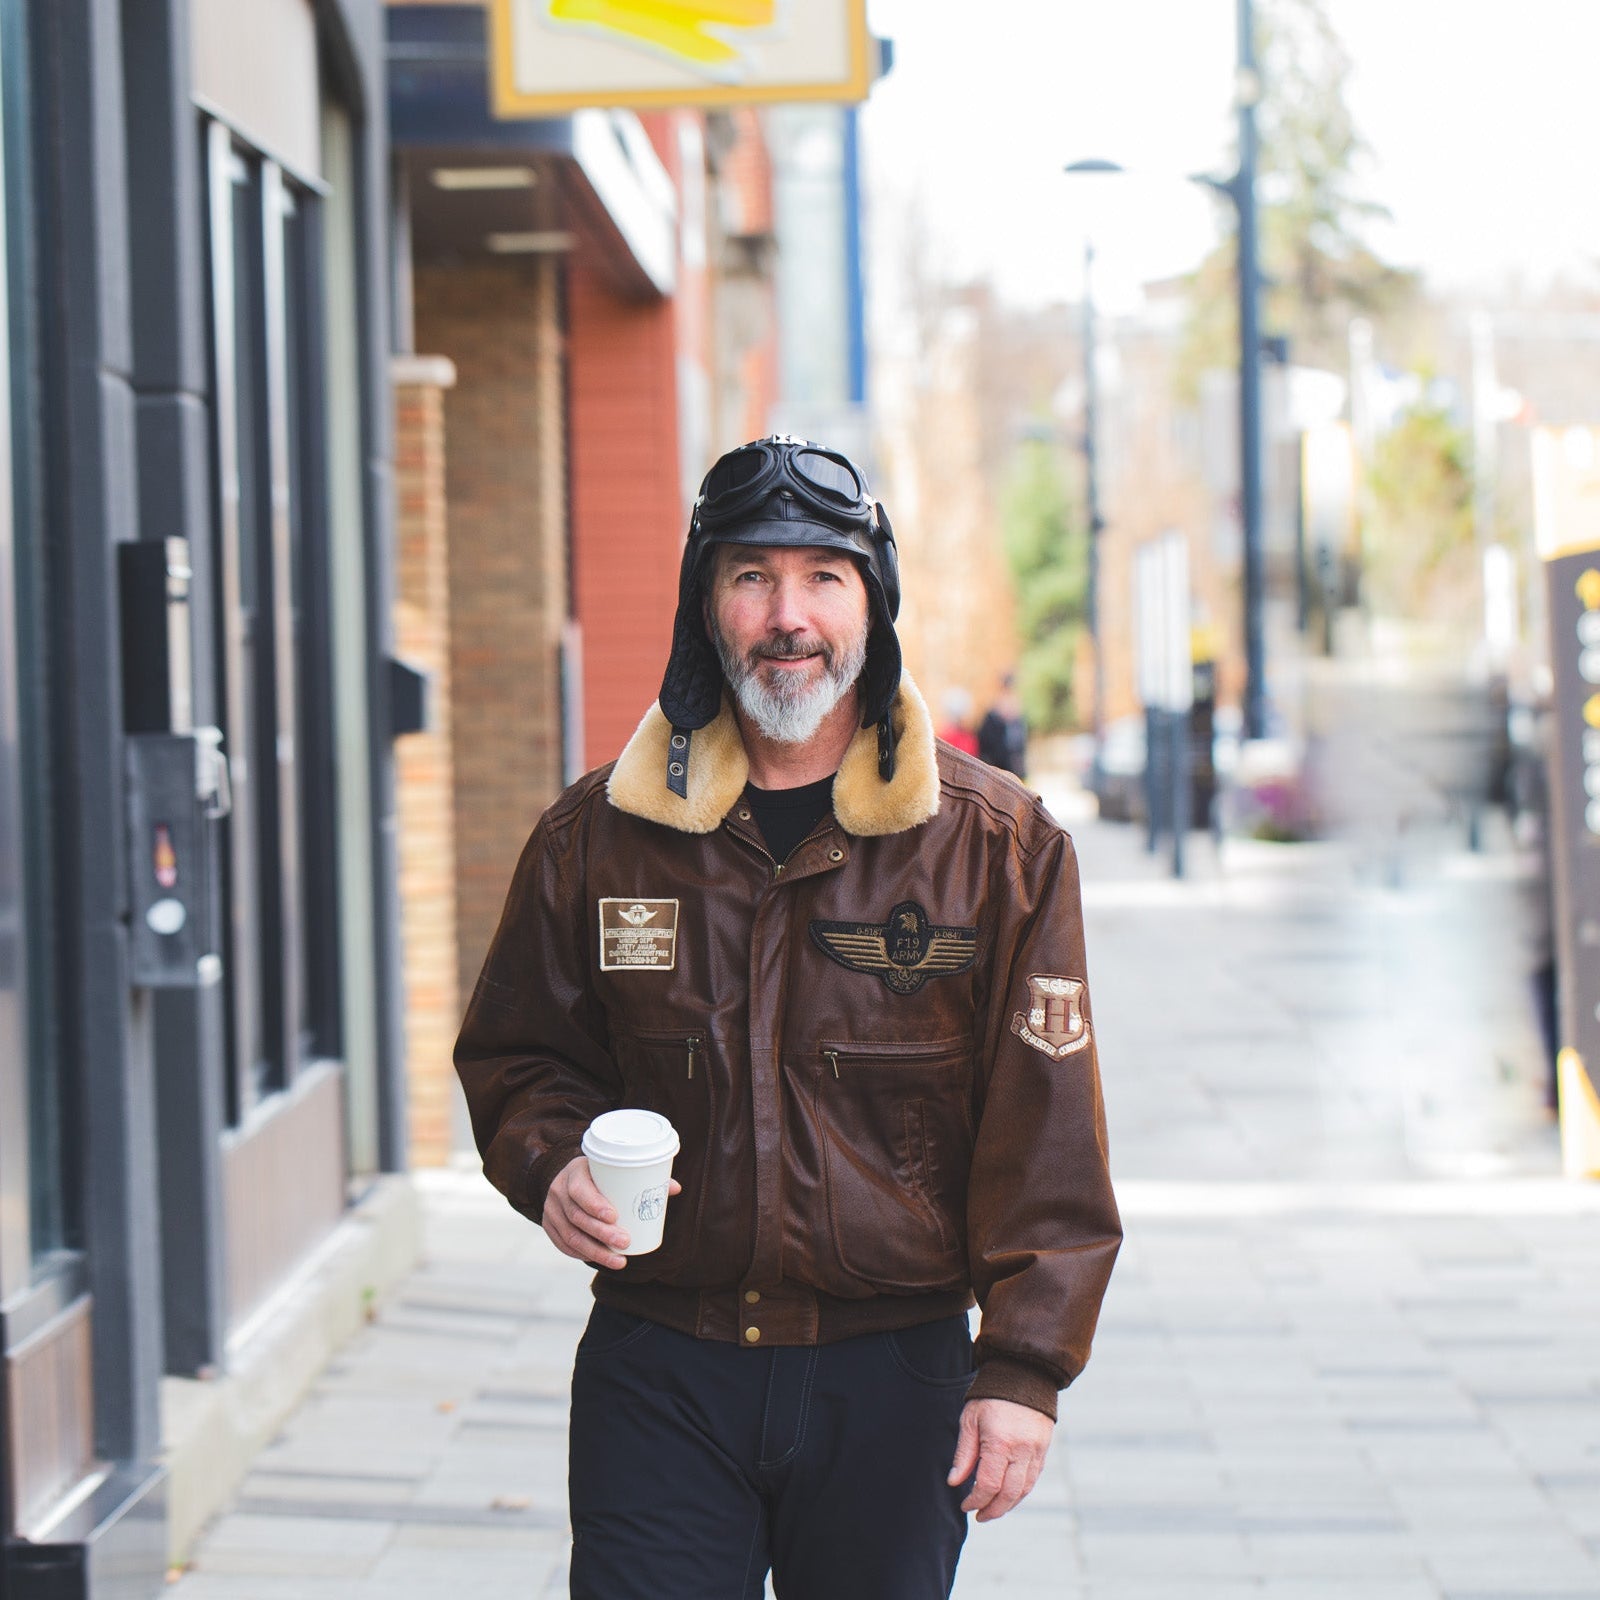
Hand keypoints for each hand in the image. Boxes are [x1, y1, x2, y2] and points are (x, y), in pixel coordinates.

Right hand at [542, 1157, 681, 1270]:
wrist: (566, 1179)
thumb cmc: (597, 1174)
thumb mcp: (612, 1168)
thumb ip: (641, 1177)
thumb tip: (675, 1188)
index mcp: (574, 1172)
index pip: (580, 1190)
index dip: (595, 1205)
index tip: (615, 1217)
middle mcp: (558, 1190)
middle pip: (578, 1217)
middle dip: (602, 1234)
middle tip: (625, 1242)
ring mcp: (551, 1210)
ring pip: (571, 1236)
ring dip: (595, 1251)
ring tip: (619, 1260)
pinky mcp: (549, 1226)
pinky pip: (564, 1245)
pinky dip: (582, 1254)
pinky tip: (599, 1260)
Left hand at [947, 1398, 1053, 1521]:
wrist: (1023, 1374)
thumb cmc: (990, 1396)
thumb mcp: (970, 1420)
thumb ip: (964, 1453)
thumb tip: (954, 1482)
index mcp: (1000, 1443)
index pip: (988, 1485)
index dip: (976, 1501)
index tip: (965, 1506)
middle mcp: (1022, 1450)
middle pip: (1009, 1494)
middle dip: (993, 1510)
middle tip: (979, 1516)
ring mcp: (1036, 1451)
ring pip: (1023, 1490)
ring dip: (1007, 1505)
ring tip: (992, 1510)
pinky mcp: (1044, 1449)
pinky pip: (1033, 1479)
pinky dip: (1020, 1492)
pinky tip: (1008, 1495)